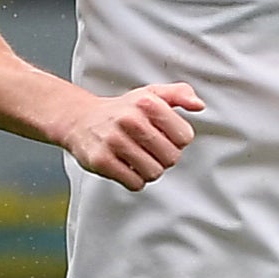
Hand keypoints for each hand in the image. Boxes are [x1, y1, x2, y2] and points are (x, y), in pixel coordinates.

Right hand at [58, 82, 202, 189]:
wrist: (80, 120)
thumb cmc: (121, 110)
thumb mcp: (151, 94)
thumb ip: (179, 94)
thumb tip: (198, 105)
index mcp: (147, 102)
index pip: (184, 137)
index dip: (177, 141)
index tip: (165, 136)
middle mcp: (130, 119)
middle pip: (171, 157)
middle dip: (164, 157)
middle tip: (150, 150)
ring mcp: (114, 140)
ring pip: (154, 172)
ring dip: (149, 170)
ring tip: (138, 158)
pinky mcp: (101, 160)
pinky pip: (134, 183)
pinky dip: (134, 180)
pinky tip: (126, 167)